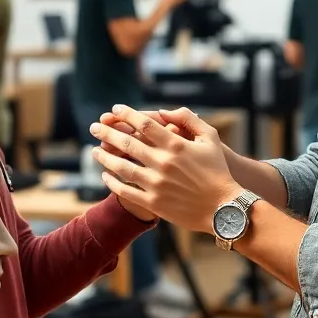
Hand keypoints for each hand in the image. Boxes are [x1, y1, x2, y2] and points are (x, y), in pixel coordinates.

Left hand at [89, 105, 239, 232]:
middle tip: (94, 127)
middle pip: (127, 143)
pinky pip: (126, 191)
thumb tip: (165, 111)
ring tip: (94, 150)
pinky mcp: (153, 203)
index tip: (114, 109)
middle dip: (107, 132)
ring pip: (121, 167)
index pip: (144, 124)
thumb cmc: (218, 170)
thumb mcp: (210, 138)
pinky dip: (112, 182)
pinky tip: (105, 175)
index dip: (126, 114)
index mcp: (176, 145)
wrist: (223, 208)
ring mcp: (156, 184)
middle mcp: (163, 163)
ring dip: (104, 157)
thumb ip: (188, 119)